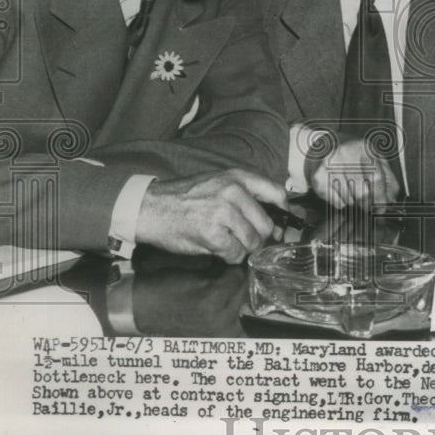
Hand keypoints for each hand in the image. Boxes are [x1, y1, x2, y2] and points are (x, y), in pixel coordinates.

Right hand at [135, 168, 287, 263]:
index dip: (283, 212)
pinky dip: (229, 256)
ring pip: (252, 241)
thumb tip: (274, 221)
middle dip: (258, 238)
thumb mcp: (218, 183)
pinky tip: (216, 248)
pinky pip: (235, 253)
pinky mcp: (212, 233)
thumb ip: (245, 196)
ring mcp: (223, 212)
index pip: (277, 193)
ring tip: (227, 243)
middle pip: (266, 224)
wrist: (151, 207)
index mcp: (238, 177)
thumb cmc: (185, 198)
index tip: (280, 224)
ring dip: (242, 249)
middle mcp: (233, 192)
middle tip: (246, 241)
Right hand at [309, 138, 401, 209]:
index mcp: (363, 148)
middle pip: (362, 192)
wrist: (323, 146)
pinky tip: (340, 189)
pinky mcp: (318, 177)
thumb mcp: (374, 158)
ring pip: (349, 200)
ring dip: (354, 201)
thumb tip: (392, 200)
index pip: (376, 178)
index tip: (382, 207)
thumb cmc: (353, 154)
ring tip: (351, 189)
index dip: (380, 197)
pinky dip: (341, 202)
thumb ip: (387, 178)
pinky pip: (336, 202)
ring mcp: (329, 165)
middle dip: (368, 203)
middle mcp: (345, 153)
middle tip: (367, 204)